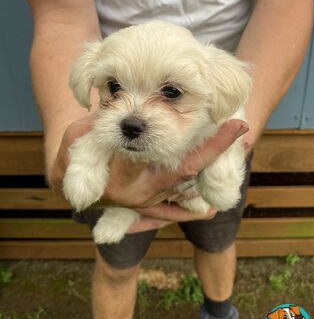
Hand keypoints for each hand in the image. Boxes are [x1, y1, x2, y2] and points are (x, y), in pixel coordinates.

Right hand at [50, 114, 247, 232]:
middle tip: (239, 131)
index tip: (235, 126)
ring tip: (234, 149)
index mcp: (129, 177)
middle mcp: (143, 194)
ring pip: (187, 191)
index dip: (210, 144)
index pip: (178, 158)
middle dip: (216, 152)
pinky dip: (191, 208)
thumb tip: (127, 106)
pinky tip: (210, 207)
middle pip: (189, 173)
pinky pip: (174, 212)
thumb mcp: (79, 138)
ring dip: (209, 172)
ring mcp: (148, 204)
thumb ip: (102, 124)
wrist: (69, 188)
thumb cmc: (72, 159)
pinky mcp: (148, 208)